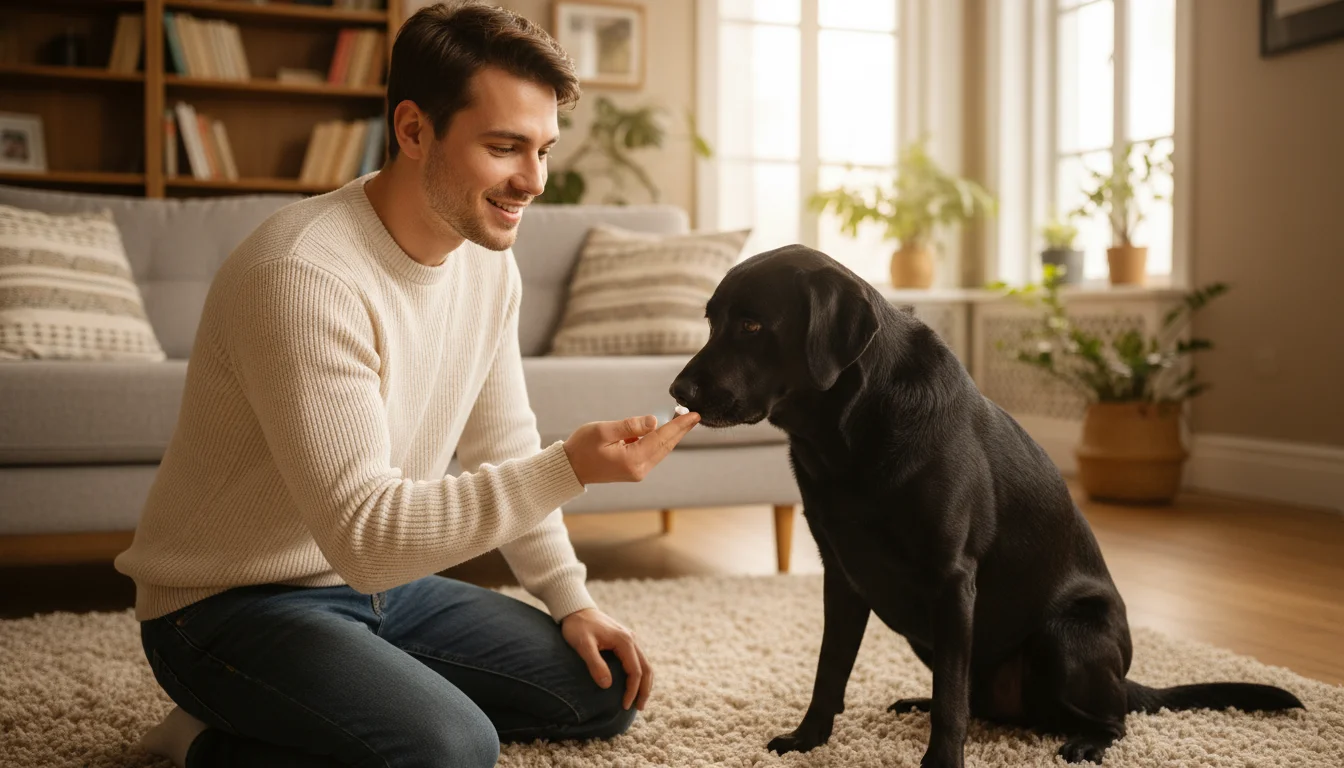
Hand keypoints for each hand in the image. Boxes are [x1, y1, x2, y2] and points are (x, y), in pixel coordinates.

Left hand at [561, 608, 652, 710]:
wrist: (575, 609)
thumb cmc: (577, 627)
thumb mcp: (583, 645)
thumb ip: (595, 664)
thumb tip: (607, 685)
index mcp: (624, 641)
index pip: (635, 671)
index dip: (632, 691)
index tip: (624, 706)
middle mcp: (631, 639)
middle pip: (646, 668)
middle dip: (644, 690)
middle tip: (639, 708)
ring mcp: (630, 638)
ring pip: (644, 663)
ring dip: (644, 683)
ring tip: (638, 700)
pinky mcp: (625, 639)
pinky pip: (638, 659)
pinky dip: (639, 673)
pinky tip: (633, 683)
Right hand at [563, 412, 698, 485]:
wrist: (570, 468)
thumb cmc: (582, 448)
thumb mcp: (603, 431)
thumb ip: (630, 426)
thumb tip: (654, 421)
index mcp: (632, 460)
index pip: (661, 439)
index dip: (678, 426)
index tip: (694, 416)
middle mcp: (639, 469)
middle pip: (666, 446)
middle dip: (680, 430)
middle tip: (695, 416)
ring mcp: (637, 471)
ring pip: (660, 451)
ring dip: (671, 436)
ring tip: (684, 421)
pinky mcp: (634, 470)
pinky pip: (652, 453)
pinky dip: (660, 441)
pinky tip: (664, 430)